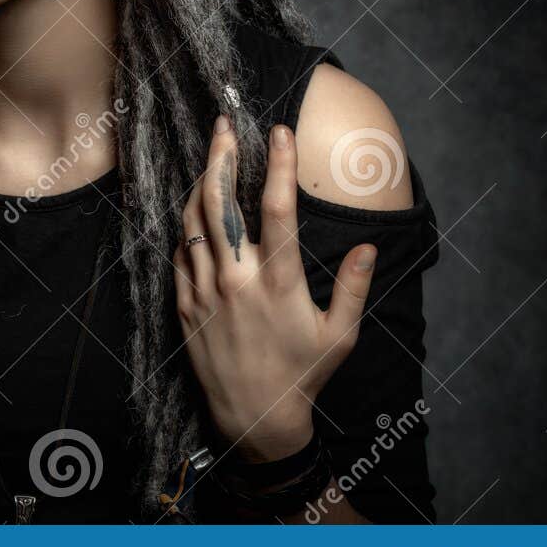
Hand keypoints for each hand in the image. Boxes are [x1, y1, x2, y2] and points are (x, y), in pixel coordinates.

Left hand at [172, 116, 375, 459]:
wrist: (253, 422)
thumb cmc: (302, 376)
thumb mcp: (339, 335)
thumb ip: (353, 287)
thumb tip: (368, 247)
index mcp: (278, 283)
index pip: (278, 208)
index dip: (279, 164)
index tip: (278, 130)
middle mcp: (237, 281)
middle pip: (220, 202)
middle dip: (221, 156)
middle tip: (224, 125)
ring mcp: (204, 292)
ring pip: (192, 222)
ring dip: (199, 184)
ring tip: (211, 158)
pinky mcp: (183, 306)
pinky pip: (178, 254)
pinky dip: (186, 227)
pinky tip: (195, 211)